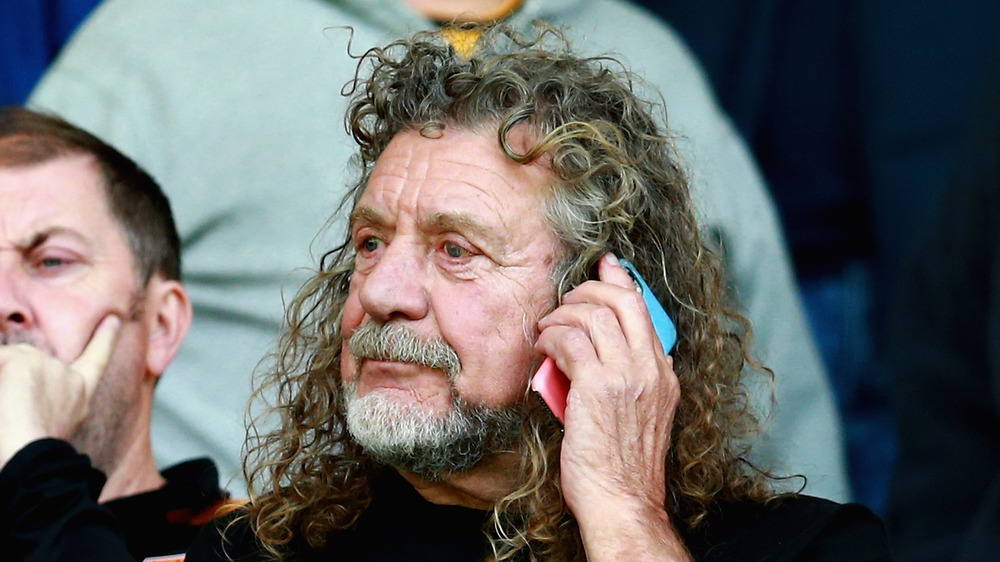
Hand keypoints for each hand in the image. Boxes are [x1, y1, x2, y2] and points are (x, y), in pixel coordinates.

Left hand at [0, 315, 120, 466]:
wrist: (31, 456)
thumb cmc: (31, 451)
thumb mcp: (49, 421)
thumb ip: (44, 395)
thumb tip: (13, 362)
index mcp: (80, 396)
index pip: (97, 360)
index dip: (105, 339)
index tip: (114, 320)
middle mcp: (70, 378)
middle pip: (33, 362)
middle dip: (11, 376)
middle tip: (9, 406)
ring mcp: (48, 366)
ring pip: (9, 360)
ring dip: (1, 380)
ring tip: (5, 409)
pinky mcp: (24, 362)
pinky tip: (2, 400)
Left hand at [535, 253, 688, 559]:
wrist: (622, 499)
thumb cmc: (621, 466)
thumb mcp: (640, 415)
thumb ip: (630, 381)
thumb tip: (597, 355)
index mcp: (663, 375)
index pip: (644, 311)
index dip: (622, 281)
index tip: (606, 264)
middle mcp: (651, 369)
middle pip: (622, 301)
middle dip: (587, 291)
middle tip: (564, 301)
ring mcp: (627, 376)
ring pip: (593, 316)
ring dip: (562, 315)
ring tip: (546, 329)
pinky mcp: (598, 387)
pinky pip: (570, 341)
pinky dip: (551, 337)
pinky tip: (542, 347)